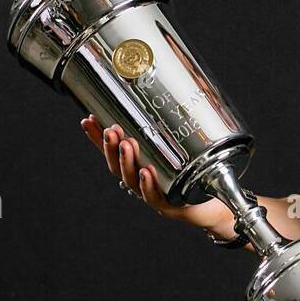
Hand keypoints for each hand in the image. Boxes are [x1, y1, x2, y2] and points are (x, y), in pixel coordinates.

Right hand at [79, 114, 230, 232]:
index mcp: (137, 166)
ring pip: (132, 179)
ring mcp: (151, 194)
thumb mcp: (181, 147)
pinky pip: (154, 197)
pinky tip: (146, 172)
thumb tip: (171, 95)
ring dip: (127, 161)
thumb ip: (173, 127)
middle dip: (111, 147)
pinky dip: (148, 185)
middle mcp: (140, 181)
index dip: (97, 138)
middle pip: (117, 166)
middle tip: (111, 130)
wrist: (212, 203)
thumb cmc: (194, 174)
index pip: (112, 151)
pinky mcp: (168, 205)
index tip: (88, 120)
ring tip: (126, 144)